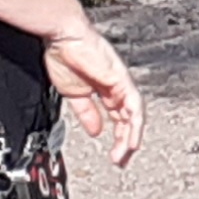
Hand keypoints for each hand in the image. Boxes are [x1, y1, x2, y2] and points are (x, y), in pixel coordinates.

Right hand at [44, 20, 147, 166]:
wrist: (62, 36)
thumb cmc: (65, 55)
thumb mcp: (74, 94)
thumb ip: (87, 113)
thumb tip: (95, 131)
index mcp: (107, 90)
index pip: (120, 118)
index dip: (120, 136)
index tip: (115, 154)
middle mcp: (118, 87)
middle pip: (130, 119)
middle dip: (127, 142)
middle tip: (121, 161)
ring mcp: (122, 82)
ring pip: (135, 115)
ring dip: (131, 138)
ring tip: (125, 156)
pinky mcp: (121, 79)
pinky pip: (134, 106)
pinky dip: (135, 124)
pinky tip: (131, 139)